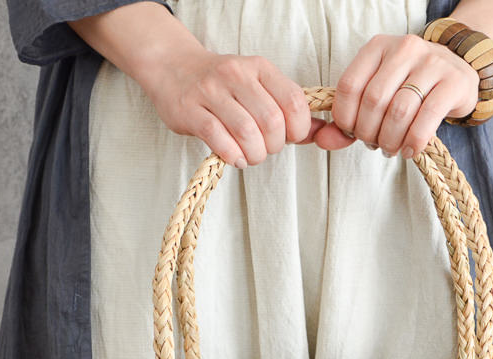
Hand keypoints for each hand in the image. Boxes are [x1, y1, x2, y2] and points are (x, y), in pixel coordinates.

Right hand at [140, 51, 331, 168]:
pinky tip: (234, 157)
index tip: (289, 137)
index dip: (299, 129)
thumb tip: (319, 132)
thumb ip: (286, 108)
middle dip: (274, 145)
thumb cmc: (221, 84)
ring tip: (250, 156)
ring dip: (254, 154)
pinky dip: (232, 155)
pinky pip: (219, 139)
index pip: (294, 101)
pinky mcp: (189, 110)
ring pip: (246, 132)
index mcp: (259, 68)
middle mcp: (236, 74)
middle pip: (271, 121)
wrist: (173, 67)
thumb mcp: (257, 85)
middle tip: (266, 148)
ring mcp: (210, 91)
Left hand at [312, 34, 481, 158]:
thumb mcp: (378, 93)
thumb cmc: (411, 87)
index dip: (345, 118)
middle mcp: (404, 48)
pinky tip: (410, 150)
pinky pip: (427, 117)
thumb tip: (323, 141)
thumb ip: (348, 117)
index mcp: (378, 47)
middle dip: (369, 132)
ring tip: (391, 149)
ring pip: (399, 110)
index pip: (349, 86)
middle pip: (374, 100)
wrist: (459, 71)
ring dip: (390, 140)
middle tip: (375, 144)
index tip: (352, 133)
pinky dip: (414, 141)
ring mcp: (432, 62)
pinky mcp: (454, 81)